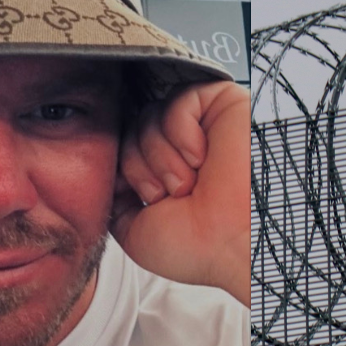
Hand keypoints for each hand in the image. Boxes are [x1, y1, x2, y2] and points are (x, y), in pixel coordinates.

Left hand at [109, 80, 250, 306]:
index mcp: (166, 172)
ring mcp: (204, 127)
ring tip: (187, 184)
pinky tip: (199, 158)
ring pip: (150, 115)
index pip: (124, 146)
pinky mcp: (224, 106)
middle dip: (141, 166)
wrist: (236, 245)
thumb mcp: (135, 229)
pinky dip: (180, 132)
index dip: (126, 169)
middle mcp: (183, 149)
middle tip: (169, 195)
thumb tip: (109, 170)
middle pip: (133, 129)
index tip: (147, 198)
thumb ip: (116, 196)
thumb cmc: (196, 246)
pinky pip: (179, 100)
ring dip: (160, 156)